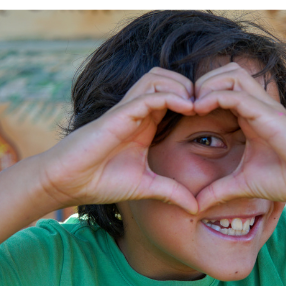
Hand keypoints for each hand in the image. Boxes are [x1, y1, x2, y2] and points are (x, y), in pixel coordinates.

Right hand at [37, 67, 198, 213]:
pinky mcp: (118, 114)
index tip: (216, 114)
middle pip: (167, 78)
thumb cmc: (101, 181)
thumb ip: (172, 193)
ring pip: (157, 78)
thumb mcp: (147, 187)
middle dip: (192, 85)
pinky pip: (147, 95)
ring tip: (199, 105)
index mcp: (145, 123)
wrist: (69, 182)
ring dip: (182, 86)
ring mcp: (127, 110)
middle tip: (210, 105)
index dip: (196, 99)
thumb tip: (196, 208)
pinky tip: (187, 107)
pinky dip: (169, 96)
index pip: (174, 96)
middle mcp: (137, 112)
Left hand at [189, 62, 285, 211]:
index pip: (221, 88)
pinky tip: (200, 110)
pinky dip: (214, 96)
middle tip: (186, 106)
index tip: (182, 115)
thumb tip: (195, 207)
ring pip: (230, 73)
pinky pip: (235, 93)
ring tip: (194, 107)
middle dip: (201, 83)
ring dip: (207, 84)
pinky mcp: (268, 113)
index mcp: (251, 116)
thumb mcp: (244, 185)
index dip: (199, 95)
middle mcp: (258, 105)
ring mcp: (264, 106)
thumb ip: (219, 191)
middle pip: (225, 71)